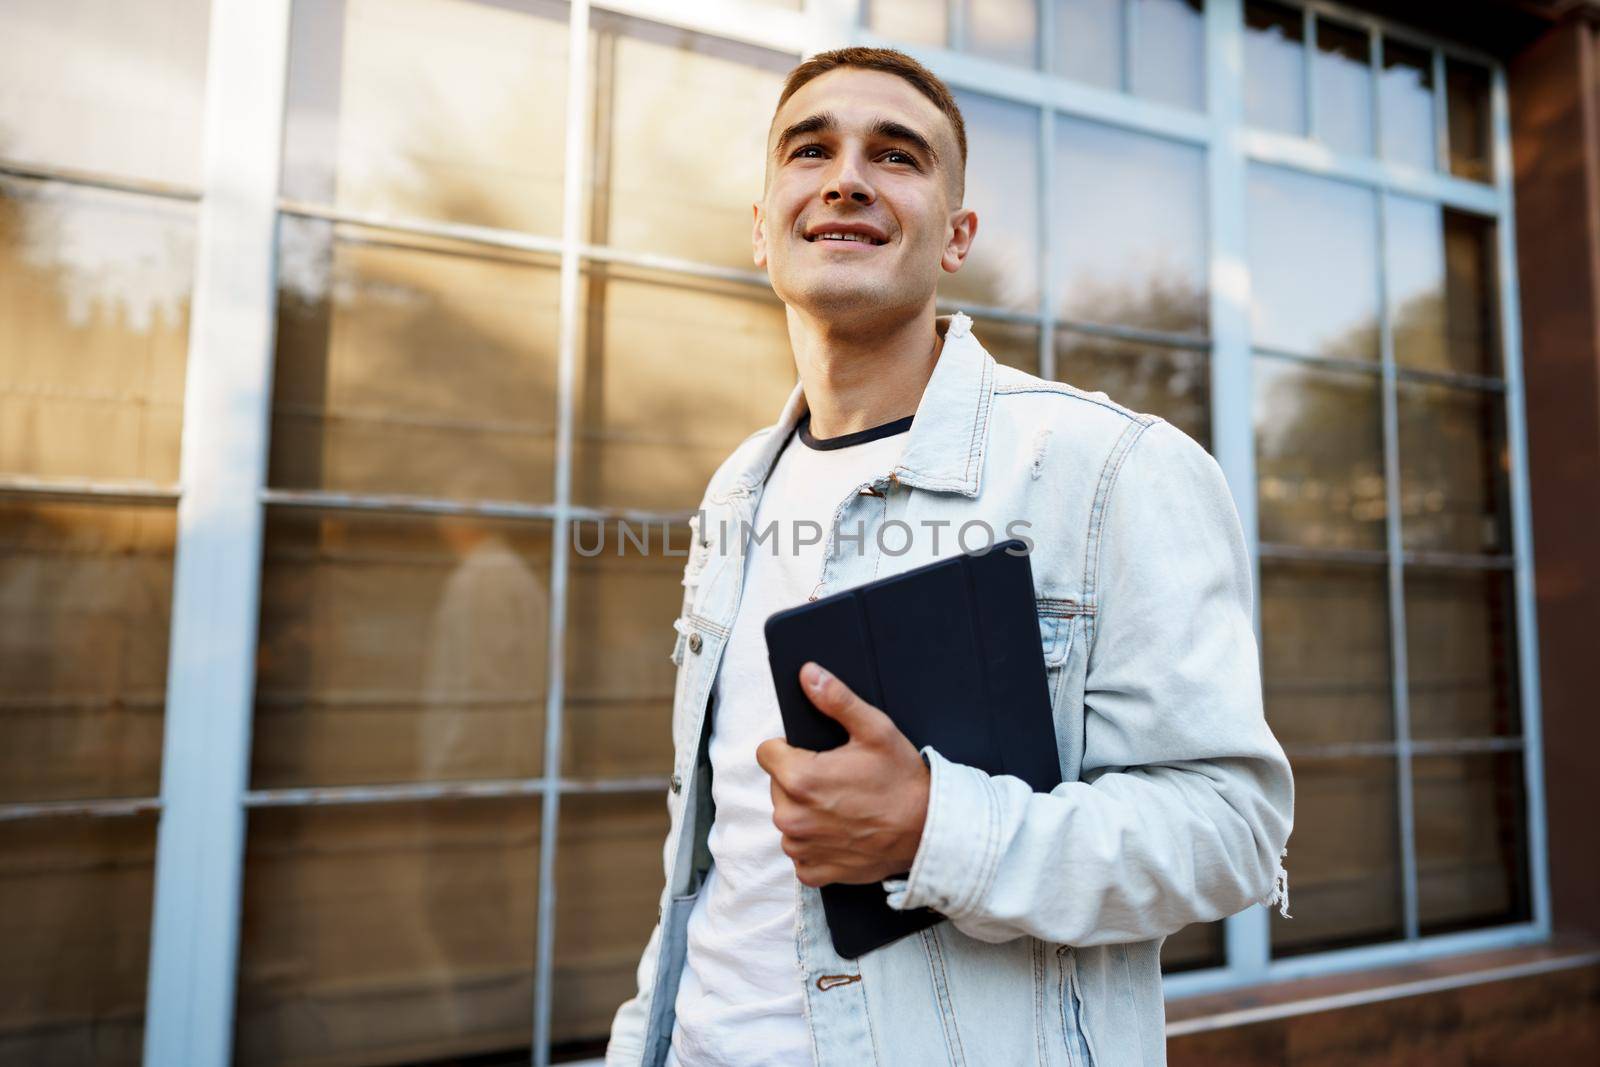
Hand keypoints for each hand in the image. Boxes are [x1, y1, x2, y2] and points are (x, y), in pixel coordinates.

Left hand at [754, 662, 930, 887]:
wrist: (928, 832)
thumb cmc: (902, 780)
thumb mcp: (875, 730)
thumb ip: (836, 700)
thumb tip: (808, 674)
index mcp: (799, 779)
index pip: (767, 752)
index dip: (791, 749)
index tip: (817, 755)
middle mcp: (791, 817)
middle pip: (777, 785)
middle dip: (800, 779)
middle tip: (838, 779)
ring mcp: (801, 848)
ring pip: (788, 817)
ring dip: (806, 811)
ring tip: (843, 806)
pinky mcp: (813, 871)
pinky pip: (800, 851)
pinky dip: (816, 843)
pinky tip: (842, 832)